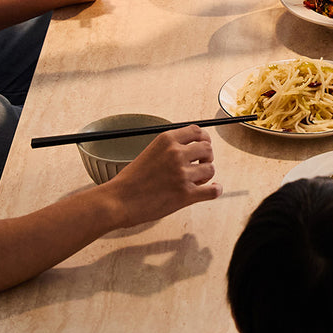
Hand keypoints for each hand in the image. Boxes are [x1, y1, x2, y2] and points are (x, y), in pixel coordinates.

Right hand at [105, 125, 219, 226]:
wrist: (118, 201)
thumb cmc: (130, 180)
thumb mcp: (150, 152)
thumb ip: (170, 148)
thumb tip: (191, 149)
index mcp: (167, 140)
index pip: (197, 131)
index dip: (204, 139)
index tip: (203, 145)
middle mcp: (176, 154)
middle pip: (208, 149)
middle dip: (206, 157)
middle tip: (199, 165)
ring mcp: (182, 174)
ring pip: (211, 169)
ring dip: (206, 176)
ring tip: (196, 181)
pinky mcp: (185, 195)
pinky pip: (213, 190)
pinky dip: (215, 190)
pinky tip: (212, 189)